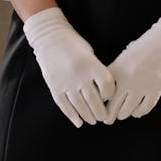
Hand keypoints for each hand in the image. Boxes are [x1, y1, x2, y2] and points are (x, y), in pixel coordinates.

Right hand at [22, 7, 114, 127]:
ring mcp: (66, 82)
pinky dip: (72, 115)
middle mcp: (79, 75)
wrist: (50, 37)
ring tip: (93, 120)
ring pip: (80, 106)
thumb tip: (104, 93)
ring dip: (88, 116)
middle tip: (104, 117)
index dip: (110, 94)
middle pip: (94, 100)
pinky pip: (64, 105)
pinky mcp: (54, 86)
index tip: (108, 97)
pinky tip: (78, 122)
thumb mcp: (90, 54)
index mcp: (91, 64)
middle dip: (100, 112)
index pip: (107, 86)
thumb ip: (96, 71)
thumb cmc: (74, 44)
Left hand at [106, 9, 160, 123]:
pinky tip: (136, 110)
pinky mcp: (156, 90)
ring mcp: (142, 86)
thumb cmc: (145, 46)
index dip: (100, 103)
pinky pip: (143, 110)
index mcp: (116, 69)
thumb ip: (116, 73)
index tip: (100, 106)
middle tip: (108, 118)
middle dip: (109, 116)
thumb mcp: (124, 57)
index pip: (102, 95)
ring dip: (123, 114)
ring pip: (126, 112)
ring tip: (122, 113)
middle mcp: (127, 80)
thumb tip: (108, 94)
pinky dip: (138, 112)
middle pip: (112, 108)